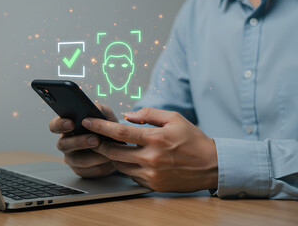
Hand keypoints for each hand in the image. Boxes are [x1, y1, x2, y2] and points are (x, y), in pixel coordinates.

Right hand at [49, 104, 117, 177]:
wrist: (118, 146)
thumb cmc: (107, 128)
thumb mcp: (106, 115)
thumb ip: (100, 109)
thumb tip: (95, 108)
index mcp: (67, 127)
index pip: (55, 125)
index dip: (60, 125)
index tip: (71, 123)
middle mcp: (66, 143)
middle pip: (63, 145)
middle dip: (80, 142)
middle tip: (96, 139)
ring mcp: (72, 158)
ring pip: (77, 160)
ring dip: (93, 156)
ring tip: (107, 153)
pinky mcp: (81, 171)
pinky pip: (88, 171)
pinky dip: (100, 167)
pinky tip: (110, 163)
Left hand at [82, 107, 217, 191]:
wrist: (210, 165)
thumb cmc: (193, 140)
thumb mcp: (174, 118)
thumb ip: (149, 113)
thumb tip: (127, 115)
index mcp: (155, 139)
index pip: (120, 132)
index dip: (100, 126)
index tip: (87, 121)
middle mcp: (151, 158)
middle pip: (113, 152)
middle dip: (99, 144)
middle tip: (93, 138)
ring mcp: (151, 174)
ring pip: (120, 166)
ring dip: (113, 157)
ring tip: (113, 147)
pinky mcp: (153, 185)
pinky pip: (132, 176)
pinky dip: (127, 167)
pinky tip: (131, 159)